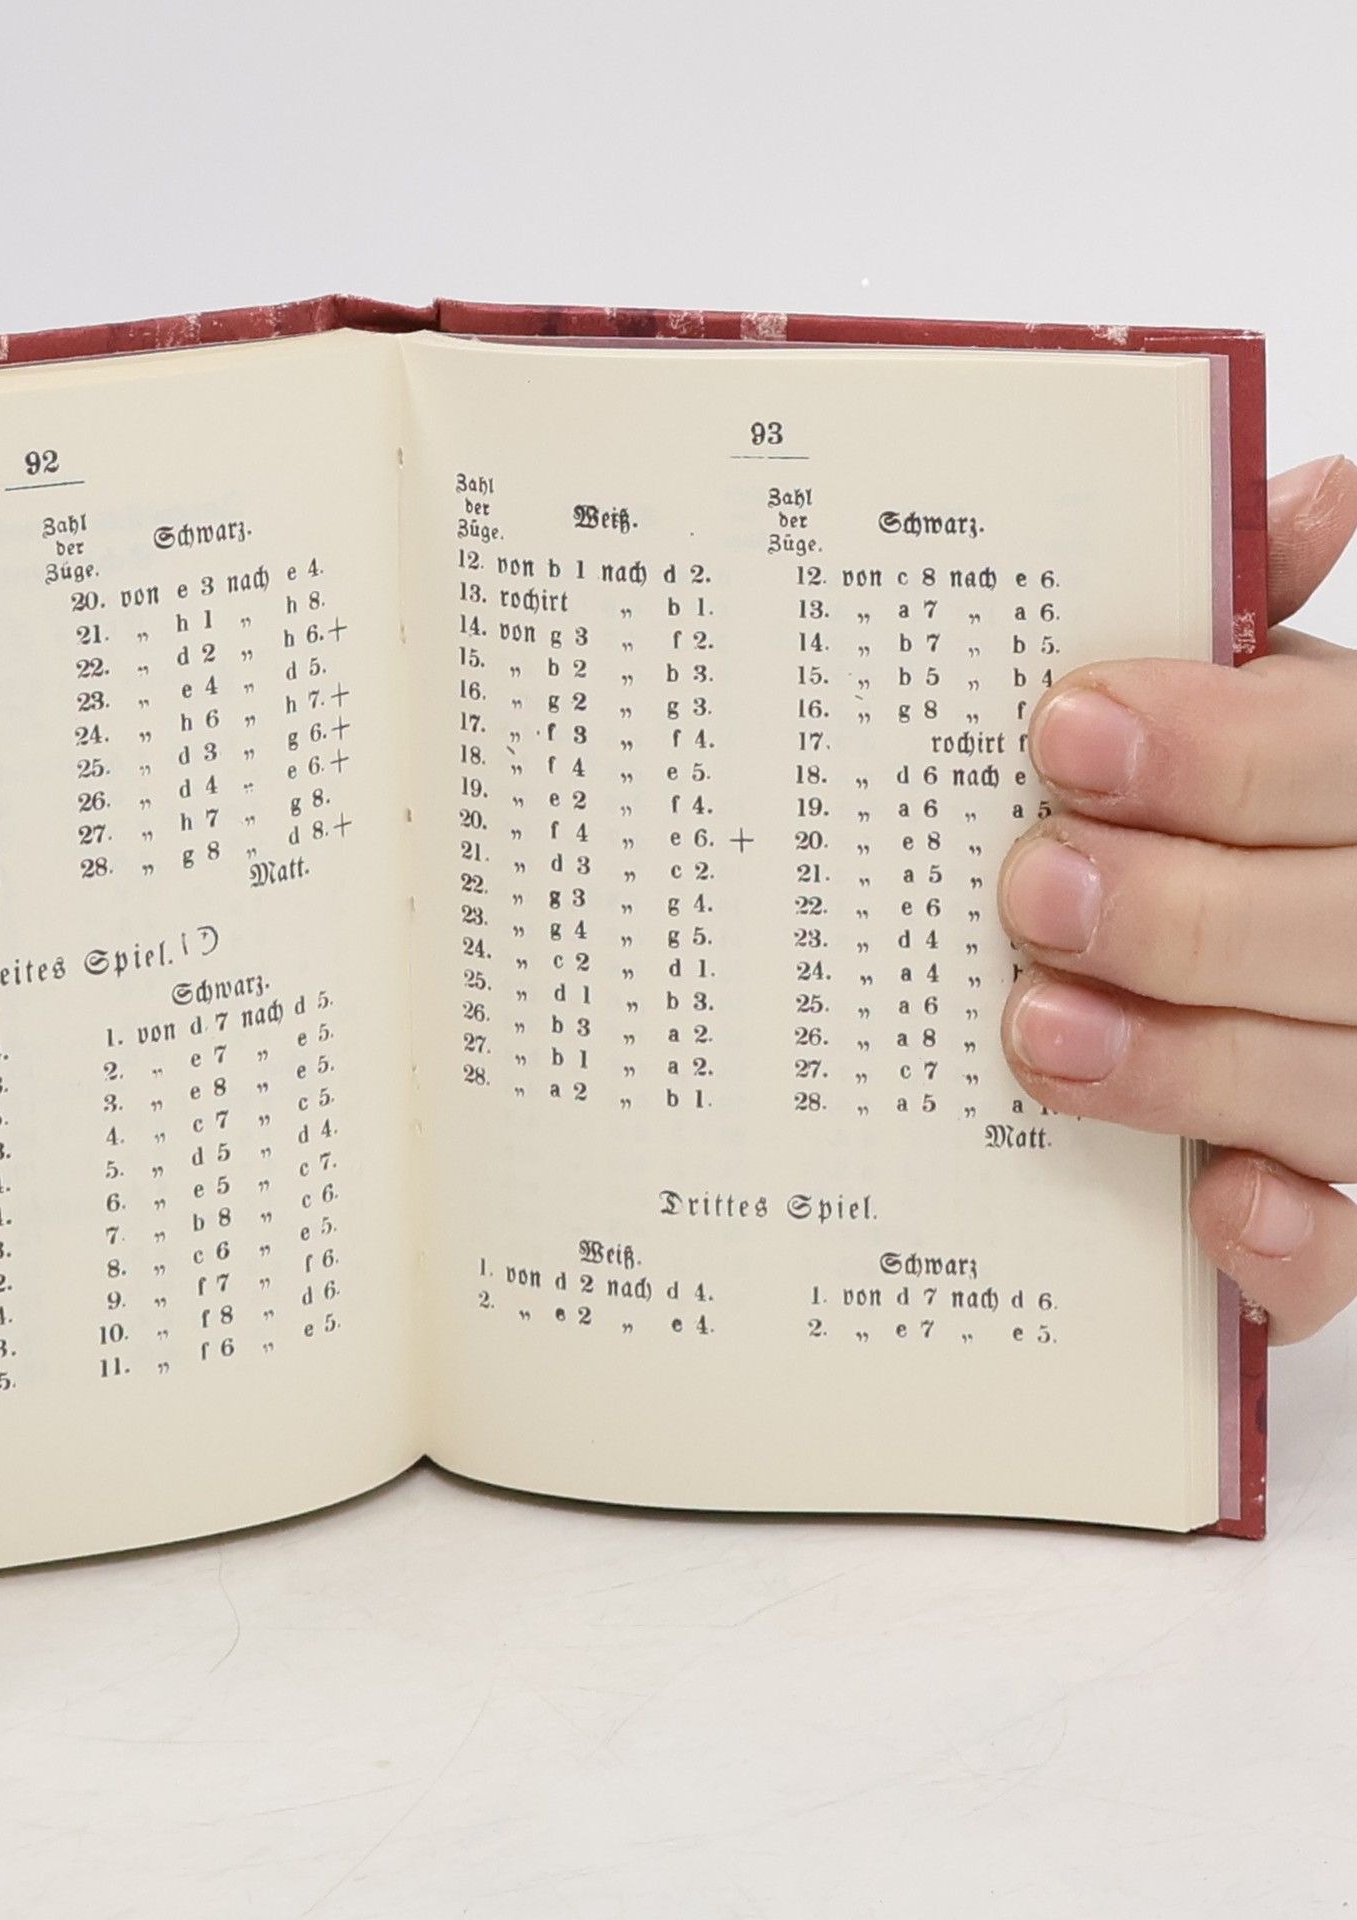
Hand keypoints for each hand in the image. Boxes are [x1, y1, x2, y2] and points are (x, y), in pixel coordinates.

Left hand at [999, 454, 1356, 1341]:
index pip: (1348, 759)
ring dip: (1197, 1064)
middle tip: (1030, 888)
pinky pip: (1349, 1250)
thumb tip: (1311, 492)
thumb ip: (1248, 621)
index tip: (1066, 730)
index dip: (1222, 749)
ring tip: (1041, 1035)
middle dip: (1186, 911)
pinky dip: (1293, 1243)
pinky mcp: (1336, 1203)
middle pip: (1353, 929)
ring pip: (1343, 1086)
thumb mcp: (1242, 701)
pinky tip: (1217, 1206)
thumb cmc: (1222, 807)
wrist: (1246, 902)